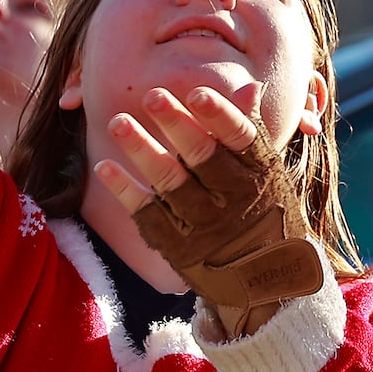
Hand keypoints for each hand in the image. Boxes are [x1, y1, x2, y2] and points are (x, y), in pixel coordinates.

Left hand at [95, 85, 322, 338]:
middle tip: (151, 94)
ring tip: (116, 121)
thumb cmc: (265, 214)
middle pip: (201, 156)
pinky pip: (146, 214)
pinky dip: (124, 190)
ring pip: (169, 183)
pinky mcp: (177, 247)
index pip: (240, 138)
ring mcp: (204, 226)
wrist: (269, 286)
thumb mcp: (268, 175)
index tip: (196, 94)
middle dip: (176, 124)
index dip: (219, 116)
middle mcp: (233, 199)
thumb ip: (250, 131)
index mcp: (260, 174)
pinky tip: (104, 165)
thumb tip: (251, 85)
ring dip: (142, 149)